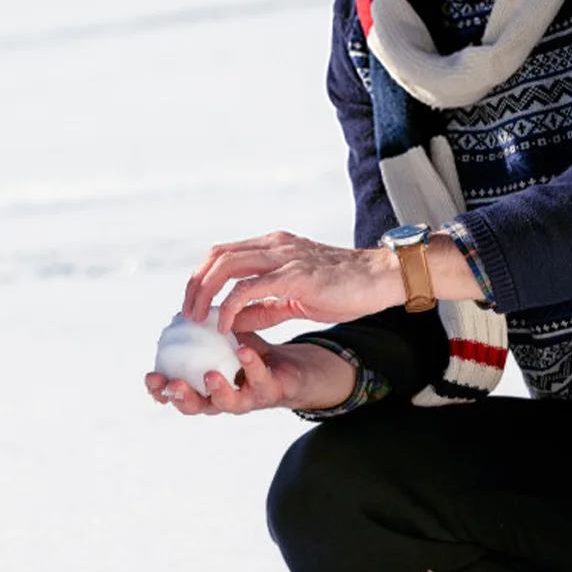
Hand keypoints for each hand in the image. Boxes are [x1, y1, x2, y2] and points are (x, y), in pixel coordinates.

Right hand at [144, 334, 356, 414]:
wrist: (287, 367)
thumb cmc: (245, 354)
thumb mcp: (219, 342)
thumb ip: (199, 333)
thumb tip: (180, 312)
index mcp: (201, 387)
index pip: (175, 394)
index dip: (160, 391)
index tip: (151, 377)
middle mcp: (220, 398)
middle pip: (196, 407)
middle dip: (182, 398)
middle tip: (174, 384)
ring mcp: (246, 398)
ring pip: (228, 403)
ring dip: (218, 390)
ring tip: (210, 375)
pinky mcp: (270, 391)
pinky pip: (259, 381)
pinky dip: (250, 366)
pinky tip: (244, 351)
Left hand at [182, 230, 402, 334]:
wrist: (383, 278)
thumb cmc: (344, 288)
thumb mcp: (296, 297)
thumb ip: (265, 305)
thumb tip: (235, 319)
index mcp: (272, 246)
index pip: (222, 254)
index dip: (202, 277)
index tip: (193, 303)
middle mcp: (274, 245)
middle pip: (217, 256)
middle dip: (196, 284)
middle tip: (187, 314)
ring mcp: (284, 257)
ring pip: (228, 265)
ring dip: (206, 292)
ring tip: (199, 319)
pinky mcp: (296, 275)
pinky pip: (252, 288)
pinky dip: (233, 306)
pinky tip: (227, 325)